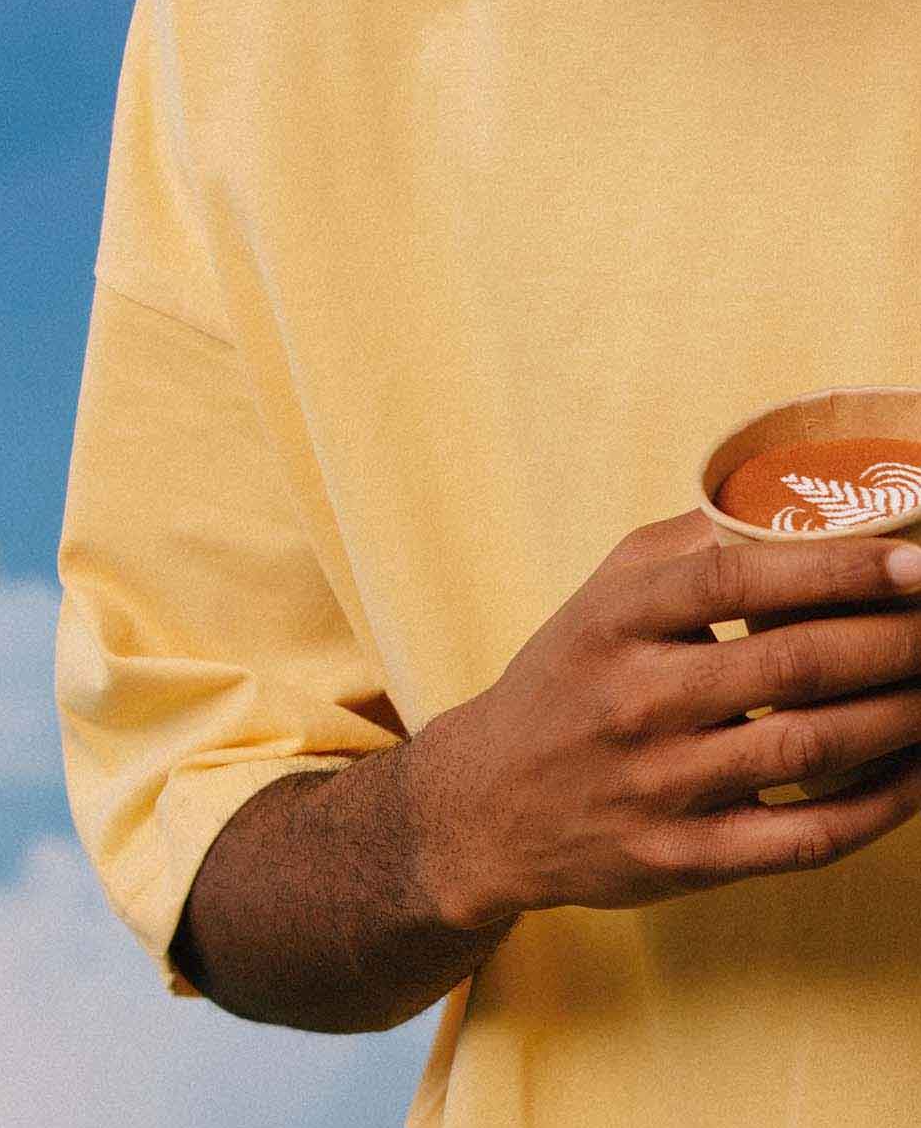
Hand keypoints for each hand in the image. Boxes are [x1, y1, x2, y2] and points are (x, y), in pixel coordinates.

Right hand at [408, 509, 920, 929]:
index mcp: (613, 622)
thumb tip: (788, 508)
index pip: (733, 578)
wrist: (487, 801)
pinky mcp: (682, 858)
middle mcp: (634, 700)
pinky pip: (804, 835)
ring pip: (812, 747)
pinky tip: (917, 773)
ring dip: (904, 716)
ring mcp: (658, 785)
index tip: (914, 562)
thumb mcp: (597, 599)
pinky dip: (879, 805)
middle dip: (898, 641)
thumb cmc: (564, 681)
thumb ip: (681, 550)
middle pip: (793, 663)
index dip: (834, 567)